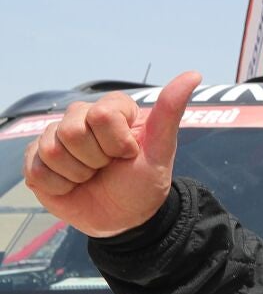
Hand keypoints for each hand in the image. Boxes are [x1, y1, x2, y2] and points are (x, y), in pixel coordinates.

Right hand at [22, 72, 199, 237]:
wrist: (124, 219)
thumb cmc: (143, 182)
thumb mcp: (161, 150)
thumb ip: (170, 111)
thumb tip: (193, 74)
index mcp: (113, 109)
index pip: (102, 114)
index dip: (117, 142)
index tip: (128, 153)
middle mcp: (82, 117)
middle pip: (72, 130)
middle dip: (95, 159)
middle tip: (107, 167)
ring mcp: (56, 137)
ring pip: (52, 149)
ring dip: (77, 173)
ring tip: (90, 176)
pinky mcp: (37, 160)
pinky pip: (36, 170)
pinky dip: (59, 185)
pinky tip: (71, 185)